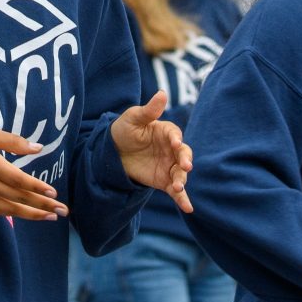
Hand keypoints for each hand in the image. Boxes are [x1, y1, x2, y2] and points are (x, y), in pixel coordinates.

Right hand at [0, 123, 68, 221]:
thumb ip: (13, 141)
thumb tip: (38, 148)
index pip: (17, 179)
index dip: (36, 187)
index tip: (53, 192)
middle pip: (17, 197)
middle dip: (42, 205)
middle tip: (62, 210)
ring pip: (9, 208)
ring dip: (32, 214)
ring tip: (51, 217)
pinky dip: (14, 214)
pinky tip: (28, 214)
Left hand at [110, 91, 193, 212]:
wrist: (113, 152)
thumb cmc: (124, 130)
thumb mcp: (133, 118)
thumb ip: (148, 110)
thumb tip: (162, 93)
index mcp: (166, 132)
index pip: (175, 135)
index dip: (175, 139)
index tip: (174, 143)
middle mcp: (171, 150)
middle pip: (183, 155)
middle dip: (185, 160)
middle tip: (185, 166)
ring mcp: (169, 166)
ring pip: (181, 173)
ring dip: (182, 180)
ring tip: (178, 187)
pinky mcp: (164, 181)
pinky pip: (176, 191)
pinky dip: (182, 199)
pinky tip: (188, 208)